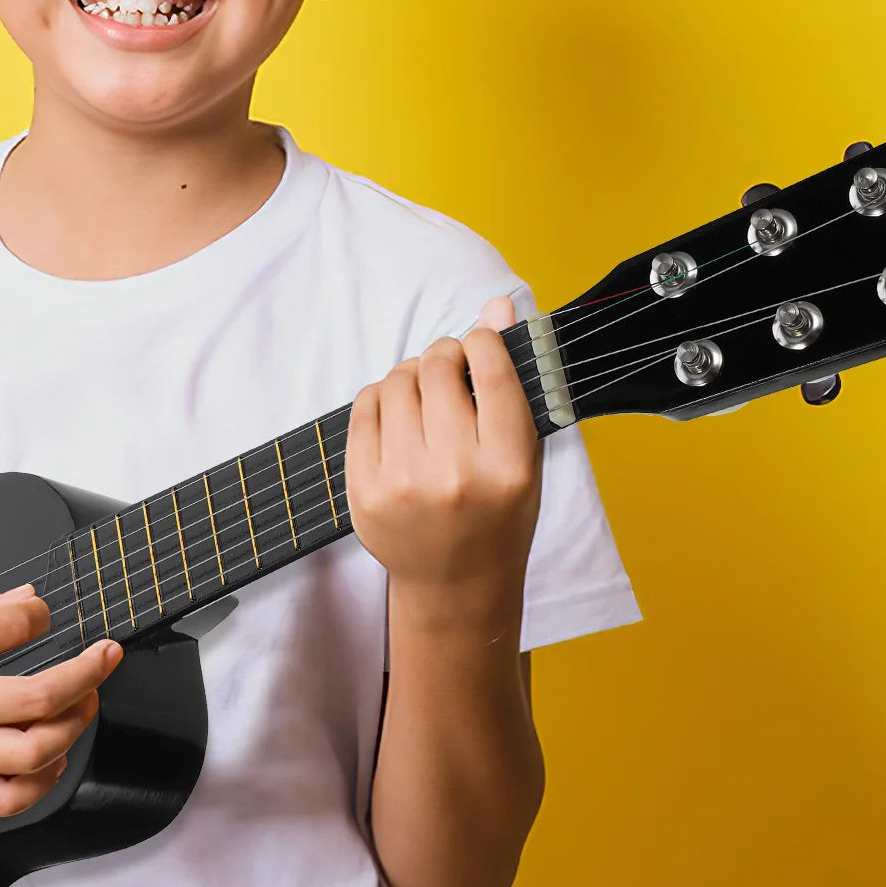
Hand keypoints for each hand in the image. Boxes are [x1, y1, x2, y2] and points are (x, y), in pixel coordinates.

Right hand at [0, 583, 119, 816]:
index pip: (12, 628)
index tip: (42, 613)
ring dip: (74, 725)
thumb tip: (23, 601)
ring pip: (31, 752)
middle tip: (105, 655)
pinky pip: (3, 799)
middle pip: (37, 697)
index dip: (41, 614)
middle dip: (87, 672)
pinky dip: (41, 782)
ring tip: (83, 700)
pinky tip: (52, 756)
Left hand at [345, 295, 541, 598]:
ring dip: (412, 375)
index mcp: (508, 465)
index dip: (484, 340)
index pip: (492, 370)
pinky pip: (365, 407)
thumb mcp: (522, 454)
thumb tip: (497, 304)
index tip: (480, 343)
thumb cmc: (497, 513)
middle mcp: (454, 473)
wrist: (455, 582)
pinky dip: (382, 398)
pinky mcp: (364, 488)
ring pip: (398, 381)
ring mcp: (403, 483)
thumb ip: (510, 381)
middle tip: (450, 369)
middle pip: (439, 368)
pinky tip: (400, 415)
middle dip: (445, 355)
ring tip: (426, 397)